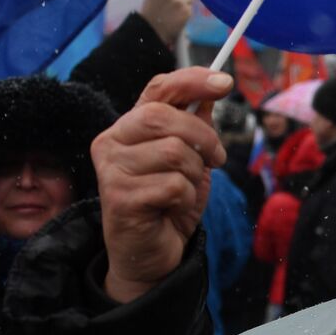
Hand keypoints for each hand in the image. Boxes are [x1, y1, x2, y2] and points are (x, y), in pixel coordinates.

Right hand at [93, 68, 229, 302]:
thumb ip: (195, 124)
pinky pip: (174, 185)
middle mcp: (112, 141)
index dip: (192, 81)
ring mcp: (111, 169)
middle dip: (204, 139)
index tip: (224, 83)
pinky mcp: (119, 197)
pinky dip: (186, 198)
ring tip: (184, 191)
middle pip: (167, 119)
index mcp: (129, 125)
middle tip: (216, 159)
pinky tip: (172, 209)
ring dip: (195, 175)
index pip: (158, 88)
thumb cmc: (169, 202)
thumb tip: (214, 85)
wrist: (152, 254)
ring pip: (175, 152)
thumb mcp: (190, 158)